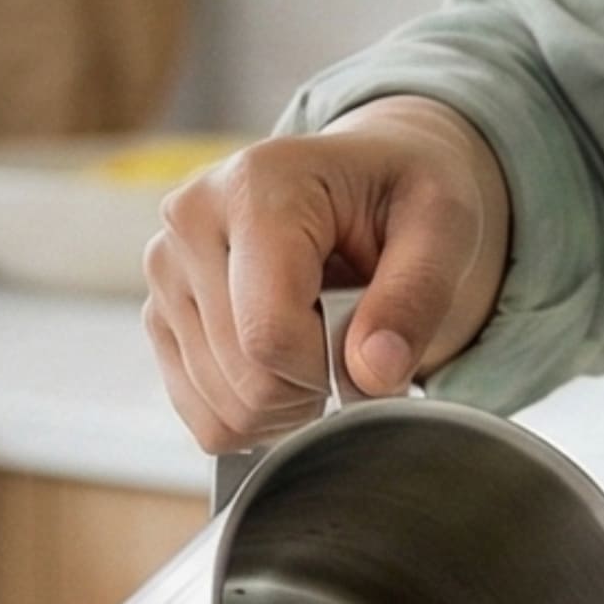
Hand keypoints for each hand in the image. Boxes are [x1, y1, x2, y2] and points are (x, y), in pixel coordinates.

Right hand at [143, 96, 512, 448]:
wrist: (366, 184)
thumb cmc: (402, 196)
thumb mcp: (444, 226)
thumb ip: (418, 295)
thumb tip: (373, 372)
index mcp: (255, 185)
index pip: (270, 334)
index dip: (334, 369)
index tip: (373, 341)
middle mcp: (190, 220)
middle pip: (246, 379)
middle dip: (317, 386)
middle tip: (353, 339)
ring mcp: (165, 270)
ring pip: (224, 409)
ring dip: (290, 404)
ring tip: (322, 342)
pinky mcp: (159, 314)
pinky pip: (205, 419)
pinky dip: (258, 415)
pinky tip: (288, 363)